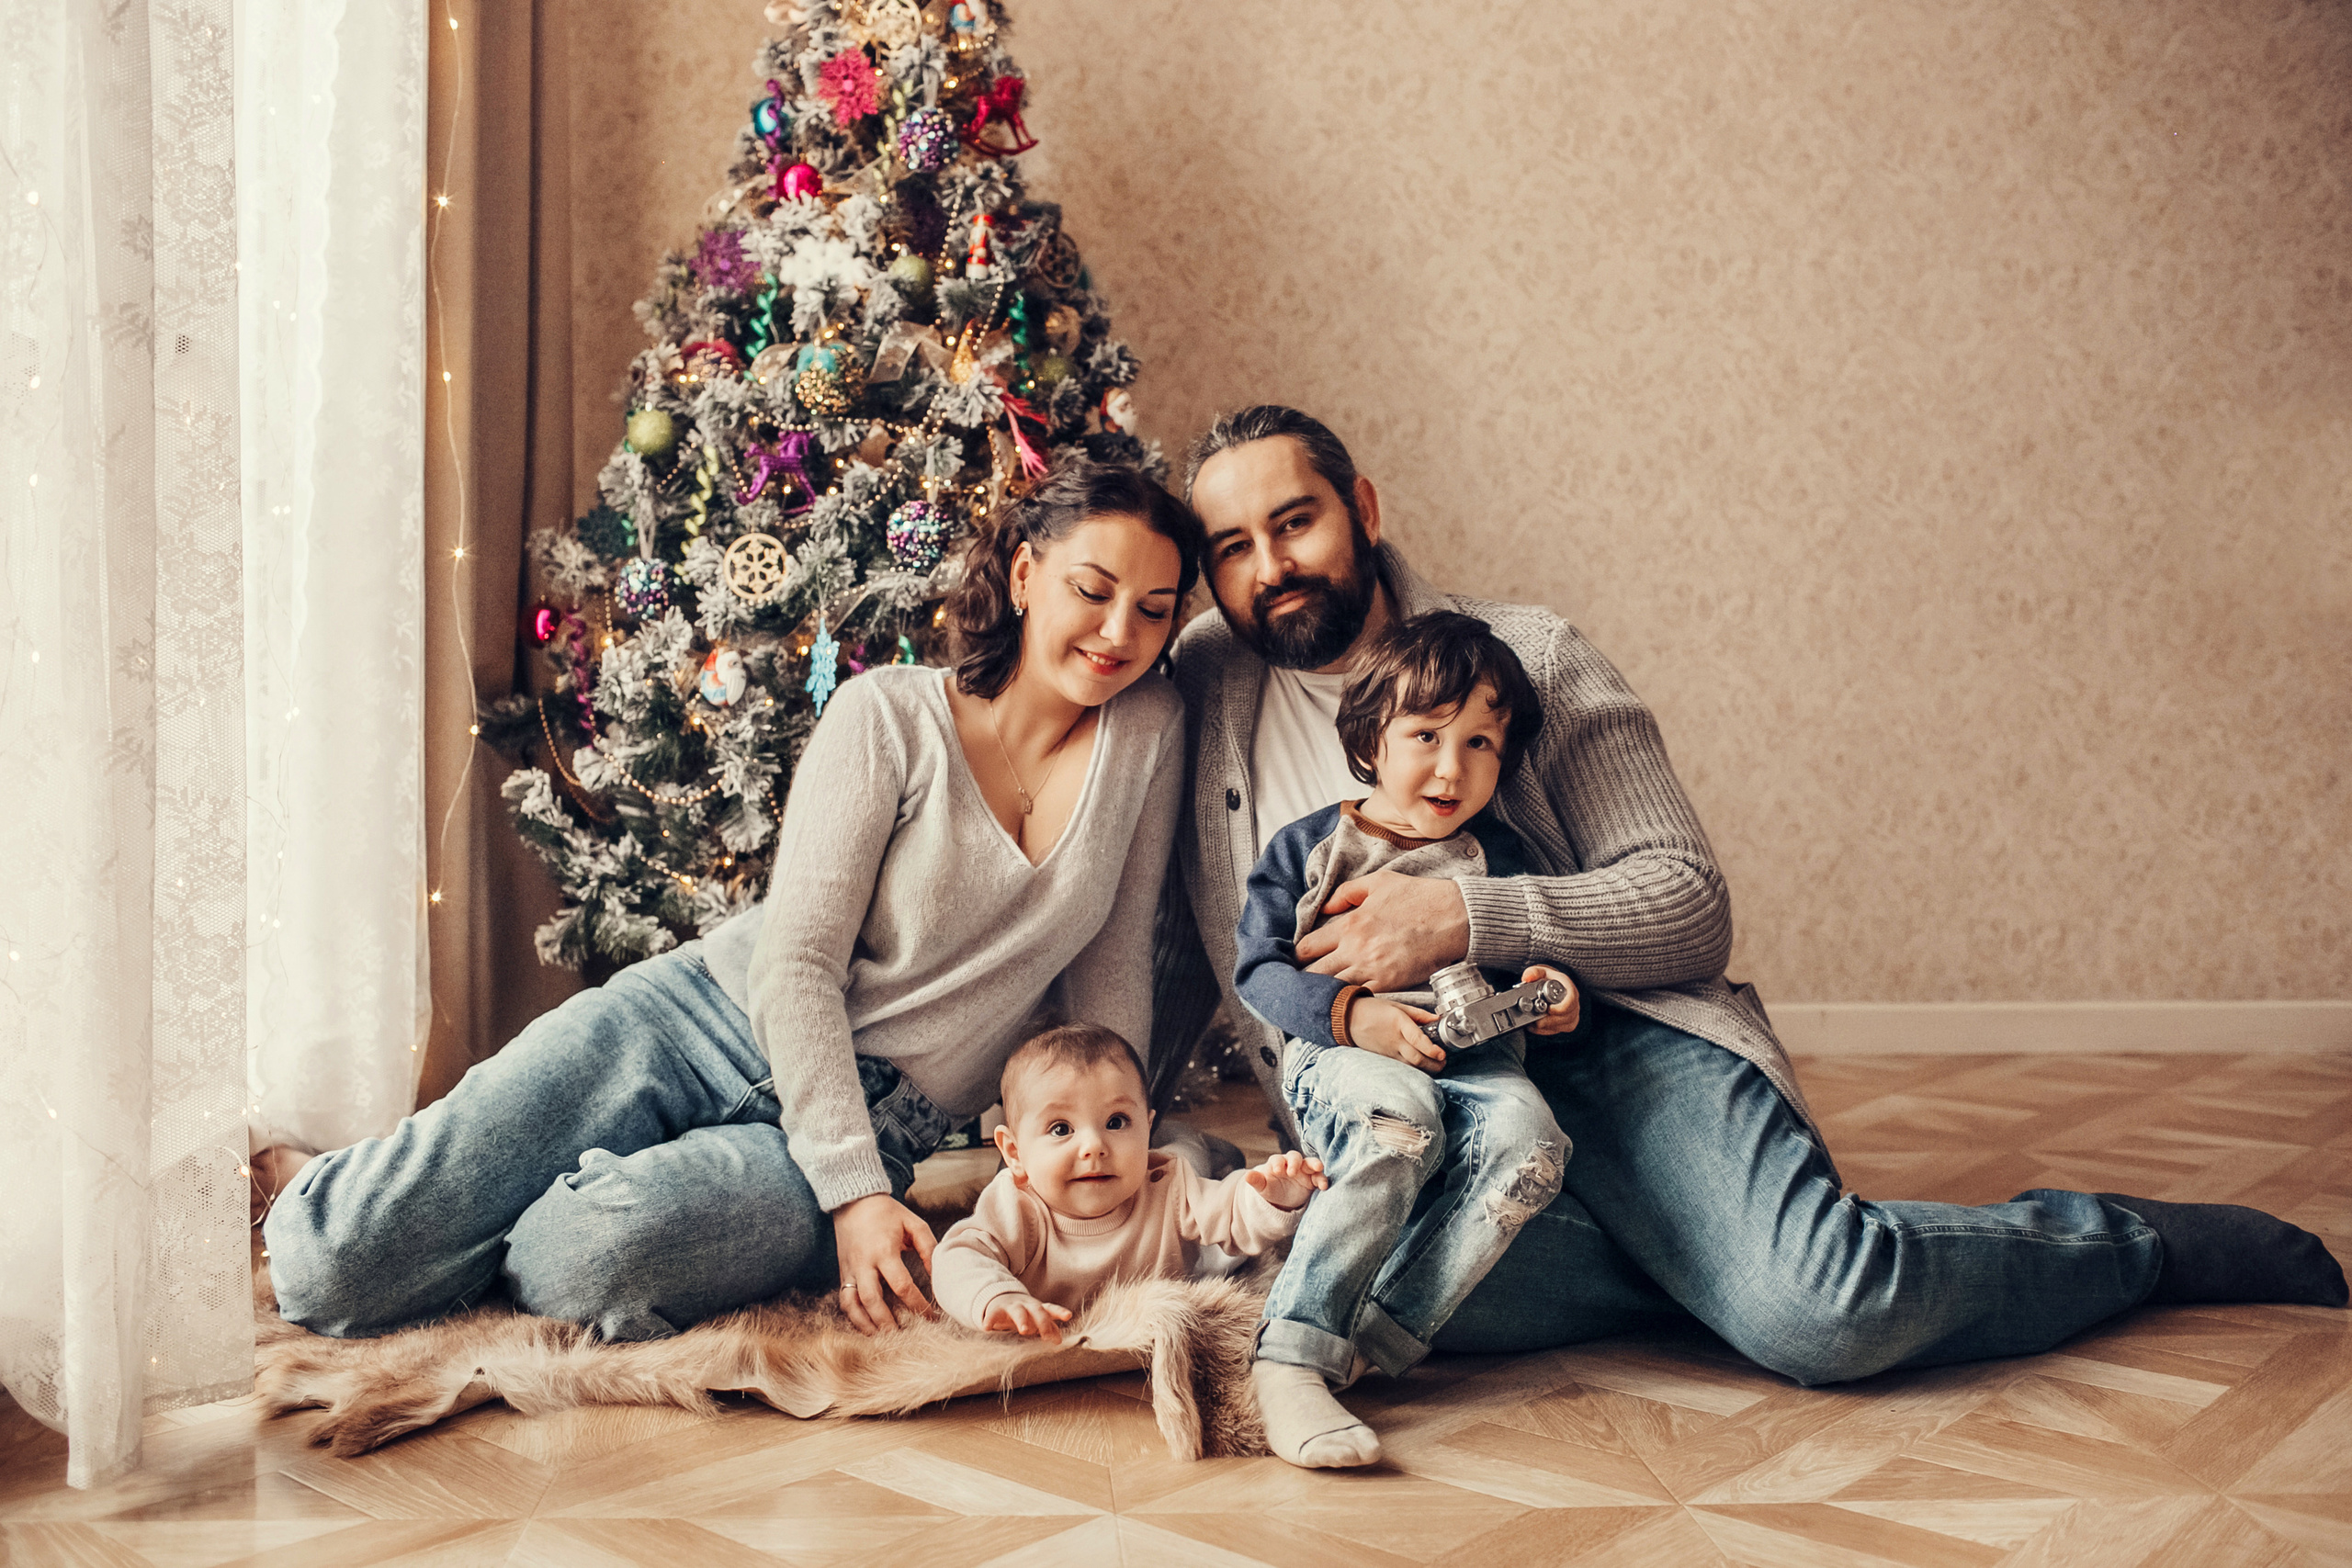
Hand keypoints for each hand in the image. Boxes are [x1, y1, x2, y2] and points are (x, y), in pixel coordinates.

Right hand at [831, 1193, 937, 1335]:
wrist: (854, 1202)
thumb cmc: (888, 1213)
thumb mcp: (914, 1224)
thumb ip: (929, 1248)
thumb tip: (937, 1276)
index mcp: (884, 1250)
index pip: (902, 1285)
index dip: (917, 1305)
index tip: (932, 1318)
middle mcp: (864, 1263)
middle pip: (873, 1301)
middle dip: (888, 1323)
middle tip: (905, 1338)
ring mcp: (850, 1270)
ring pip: (854, 1305)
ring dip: (868, 1325)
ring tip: (884, 1339)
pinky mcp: (842, 1273)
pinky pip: (844, 1301)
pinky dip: (854, 1317)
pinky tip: (868, 1327)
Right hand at [982, 1294, 1075, 1343]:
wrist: (1001, 1299)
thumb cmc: (1025, 1313)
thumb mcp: (1037, 1319)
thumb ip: (1049, 1328)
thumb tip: (1059, 1341)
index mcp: (1038, 1308)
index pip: (1051, 1309)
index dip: (1060, 1312)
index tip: (1068, 1316)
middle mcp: (1027, 1305)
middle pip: (1037, 1310)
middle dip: (1042, 1321)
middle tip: (1046, 1335)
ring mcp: (1012, 1306)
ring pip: (1019, 1311)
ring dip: (1022, 1320)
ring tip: (1024, 1331)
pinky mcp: (996, 1309)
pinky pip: (993, 1314)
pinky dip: (990, 1320)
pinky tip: (988, 1328)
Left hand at [1244, 1150, 1327, 1208]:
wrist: (1284, 1201)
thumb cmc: (1272, 1190)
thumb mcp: (1264, 1188)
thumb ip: (1257, 1181)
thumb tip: (1246, 1176)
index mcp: (1278, 1163)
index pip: (1277, 1159)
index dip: (1277, 1163)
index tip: (1276, 1171)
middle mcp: (1292, 1163)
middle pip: (1294, 1156)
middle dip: (1294, 1162)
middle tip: (1292, 1172)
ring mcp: (1304, 1170)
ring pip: (1310, 1163)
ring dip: (1315, 1164)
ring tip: (1318, 1167)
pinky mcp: (1313, 1179)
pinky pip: (1319, 1176)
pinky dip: (1322, 1179)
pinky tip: (1323, 1186)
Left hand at [1296, 871, 1470, 990]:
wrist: (1454, 918)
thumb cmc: (1418, 897)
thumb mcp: (1379, 882)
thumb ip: (1346, 893)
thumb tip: (1324, 907)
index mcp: (1350, 924)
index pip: (1308, 946)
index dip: (1297, 956)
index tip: (1296, 960)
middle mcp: (1355, 949)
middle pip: (1314, 973)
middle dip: (1303, 978)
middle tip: (1299, 983)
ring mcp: (1372, 970)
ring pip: (1333, 990)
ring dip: (1323, 993)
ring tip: (1317, 996)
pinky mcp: (1389, 984)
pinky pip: (1360, 998)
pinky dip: (1350, 1000)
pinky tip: (1345, 1001)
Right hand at [1348, 995, 1446, 1073]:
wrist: (1350, 1018)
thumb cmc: (1374, 1010)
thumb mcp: (1398, 1006)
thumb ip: (1419, 1014)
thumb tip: (1437, 1019)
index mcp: (1399, 1024)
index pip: (1418, 1040)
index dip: (1431, 1050)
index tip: (1442, 1054)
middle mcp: (1395, 1040)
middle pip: (1417, 1058)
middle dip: (1433, 1064)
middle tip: (1443, 1061)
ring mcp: (1389, 1051)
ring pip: (1411, 1065)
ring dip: (1426, 1068)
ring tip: (1436, 1065)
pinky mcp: (1385, 1057)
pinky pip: (1403, 1065)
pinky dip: (1414, 1068)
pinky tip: (1422, 1066)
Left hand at [1523, 965, 1581, 1035]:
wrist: (1552, 984)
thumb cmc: (1548, 978)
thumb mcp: (1540, 971)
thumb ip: (1533, 973)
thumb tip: (1527, 978)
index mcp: (1569, 988)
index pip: (1571, 1000)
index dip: (1560, 1008)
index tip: (1549, 1009)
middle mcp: (1573, 1002)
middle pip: (1568, 1016)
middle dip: (1551, 1021)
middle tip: (1537, 1020)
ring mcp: (1572, 1013)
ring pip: (1566, 1026)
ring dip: (1548, 1026)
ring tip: (1535, 1023)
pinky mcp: (1567, 1022)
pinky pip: (1560, 1030)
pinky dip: (1547, 1030)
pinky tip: (1536, 1027)